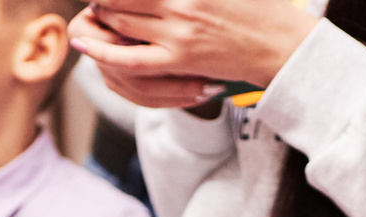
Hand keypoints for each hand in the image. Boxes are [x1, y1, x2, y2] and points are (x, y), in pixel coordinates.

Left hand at [71, 0, 317, 104]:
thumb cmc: (258, 6)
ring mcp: (178, 32)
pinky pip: (131, 58)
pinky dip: (104, 50)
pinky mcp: (180, 60)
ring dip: (104, 15)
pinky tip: (85, 43)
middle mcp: (180, 4)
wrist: (280, 45)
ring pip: (120, 21)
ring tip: (98, 12)